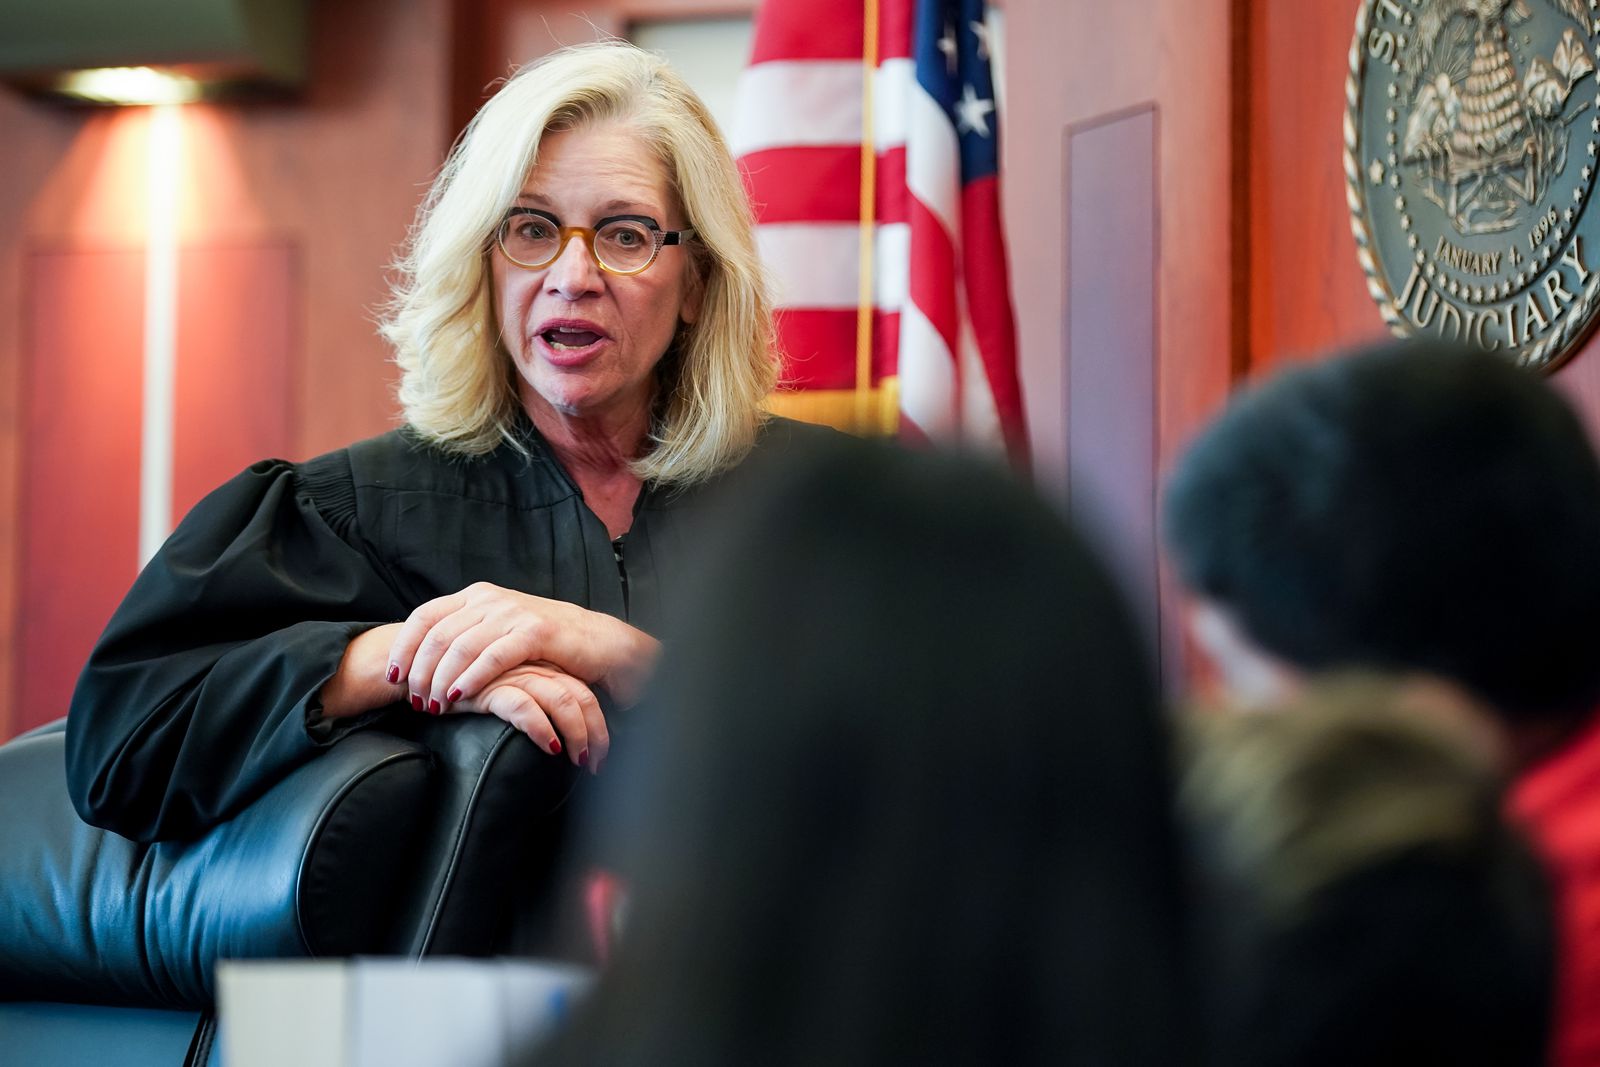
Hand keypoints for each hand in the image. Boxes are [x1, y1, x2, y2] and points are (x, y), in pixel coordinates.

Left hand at [387, 582, 658, 715]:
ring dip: (440, 679)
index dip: (404, 648)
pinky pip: (493, 655)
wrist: (599, 643)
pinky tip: (459, 696)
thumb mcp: (498, 633)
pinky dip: (470, 677)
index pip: (424, 617)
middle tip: (414, 702)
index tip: (392, 677)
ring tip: (433, 706)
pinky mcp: (535, 631)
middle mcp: (491, 599)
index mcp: (476, 596)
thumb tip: (424, 662)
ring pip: (460, 646)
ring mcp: (513, 613)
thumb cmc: (546, 646)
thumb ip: (466, 637)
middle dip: (419, 672)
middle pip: (437, 634)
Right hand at [450, 662, 609, 772]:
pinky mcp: (490, 685)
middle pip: (580, 695)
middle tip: (597, 763)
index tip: (601, 753)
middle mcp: (533, 665)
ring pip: (561, 700)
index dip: (598, 722)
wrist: (420, 665)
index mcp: (541, 664)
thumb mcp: (505, 687)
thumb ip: (530, 697)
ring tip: (580, 760)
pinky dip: (542, 729)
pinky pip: (525, 707)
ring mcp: (513, 672)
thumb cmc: (465, 683)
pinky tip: (550, 747)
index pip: (584, 690)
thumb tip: (557, 732)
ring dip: (577, 734)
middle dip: (596, 733)